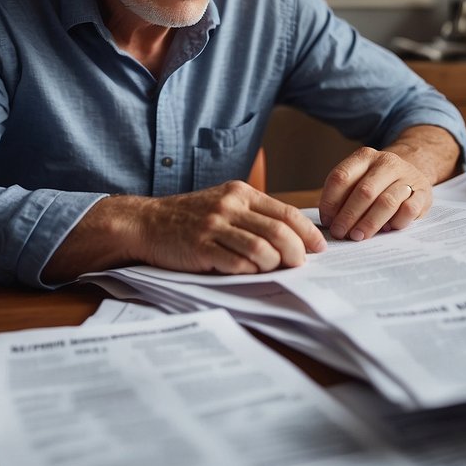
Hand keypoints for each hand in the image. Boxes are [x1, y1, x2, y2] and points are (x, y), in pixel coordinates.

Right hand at [55, 181, 325, 278]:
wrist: (146, 223)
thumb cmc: (189, 218)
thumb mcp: (223, 204)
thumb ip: (253, 215)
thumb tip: (292, 236)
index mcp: (240, 193)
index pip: (285, 212)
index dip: (306, 232)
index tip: (319, 247)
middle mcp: (229, 206)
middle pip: (278, 230)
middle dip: (296, 251)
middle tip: (300, 264)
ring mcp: (214, 226)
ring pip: (261, 247)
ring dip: (274, 263)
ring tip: (274, 269)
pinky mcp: (200, 247)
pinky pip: (235, 262)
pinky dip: (249, 270)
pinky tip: (250, 272)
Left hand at [319, 147, 432, 240]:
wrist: (411, 174)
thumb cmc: (378, 184)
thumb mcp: (359, 180)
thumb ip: (344, 196)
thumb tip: (331, 222)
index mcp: (365, 156)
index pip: (341, 177)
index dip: (330, 201)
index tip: (327, 221)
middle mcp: (387, 162)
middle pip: (364, 191)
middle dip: (349, 216)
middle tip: (340, 233)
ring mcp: (407, 175)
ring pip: (387, 202)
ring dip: (369, 223)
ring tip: (358, 236)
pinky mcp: (424, 192)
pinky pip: (409, 210)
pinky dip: (396, 222)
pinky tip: (387, 230)